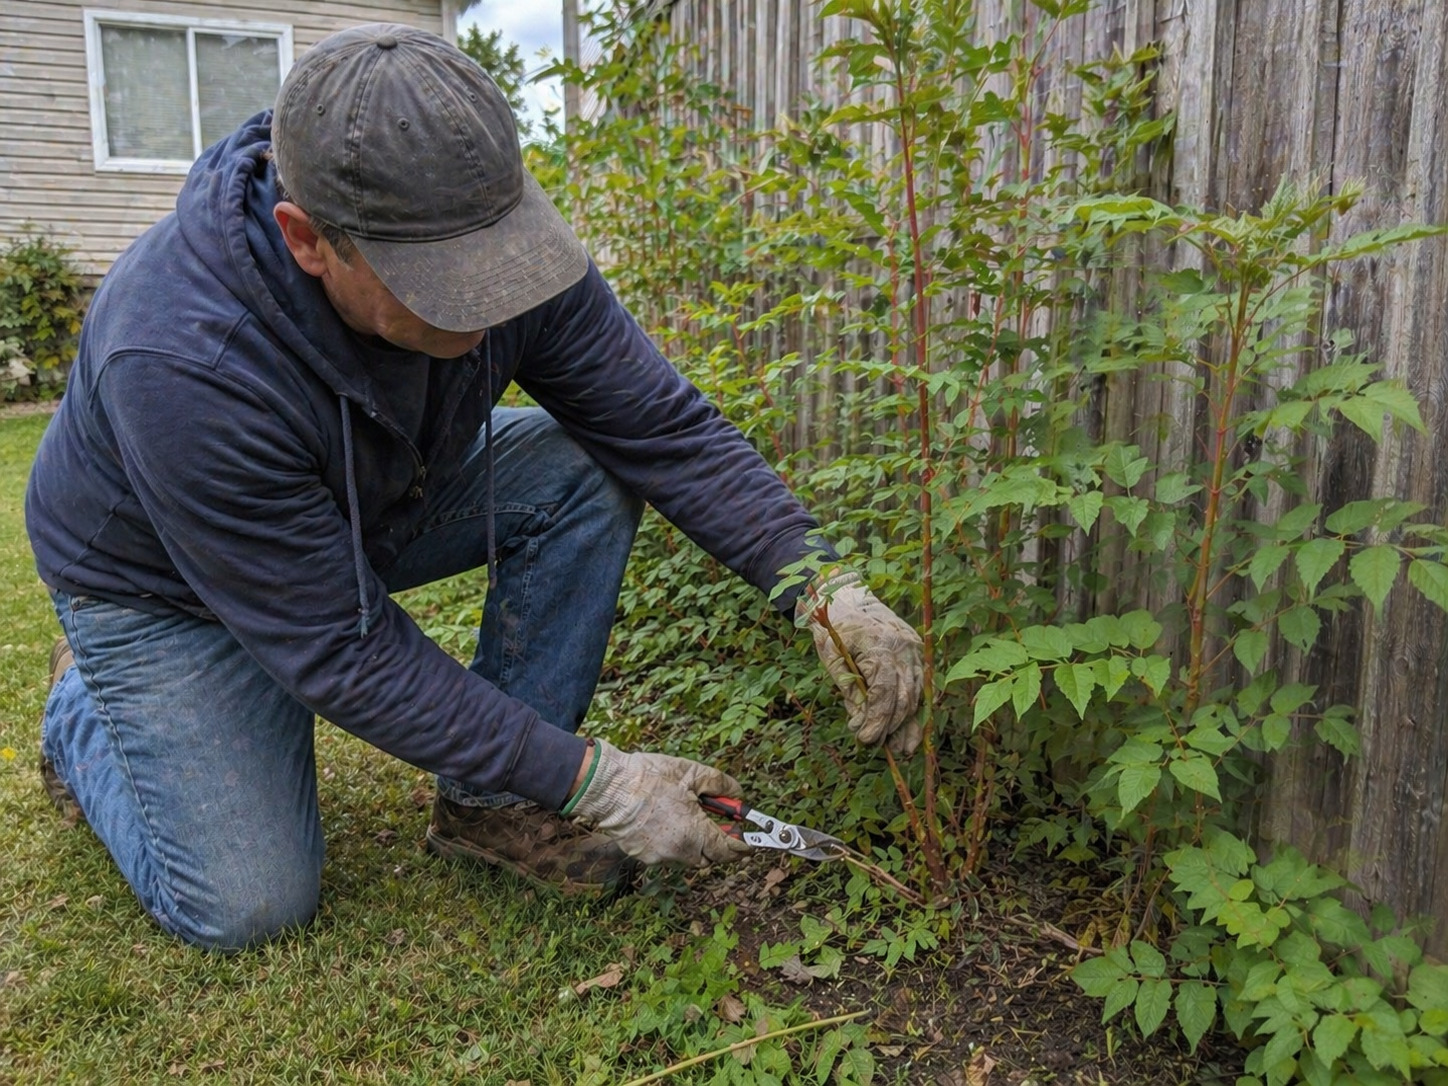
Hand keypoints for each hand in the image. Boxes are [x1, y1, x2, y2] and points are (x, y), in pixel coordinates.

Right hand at [563, 740, 751, 866]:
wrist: (608, 786)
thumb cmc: (648, 777)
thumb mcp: (691, 772)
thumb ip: (720, 784)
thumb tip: (738, 792)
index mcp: (694, 833)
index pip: (728, 851)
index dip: (742, 846)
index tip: (750, 840)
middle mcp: (678, 852)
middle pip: (709, 858)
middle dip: (716, 843)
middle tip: (716, 820)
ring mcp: (658, 856)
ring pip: (687, 856)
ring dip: (693, 842)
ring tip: (684, 814)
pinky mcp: (642, 856)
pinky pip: (667, 853)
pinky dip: (672, 841)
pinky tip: (664, 820)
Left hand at [798, 569, 923, 755]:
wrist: (848, 597)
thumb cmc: (835, 628)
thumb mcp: (833, 658)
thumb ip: (849, 690)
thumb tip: (861, 723)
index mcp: (880, 644)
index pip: (884, 691)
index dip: (877, 719)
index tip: (866, 738)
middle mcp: (903, 646)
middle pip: (904, 696)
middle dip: (892, 726)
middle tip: (878, 746)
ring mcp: (914, 649)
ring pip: (915, 693)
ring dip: (908, 723)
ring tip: (900, 750)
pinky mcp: (917, 653)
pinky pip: (919, 685)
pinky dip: (915, 708)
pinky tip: (911, 730)